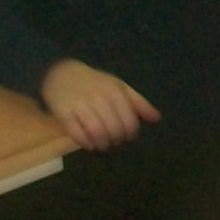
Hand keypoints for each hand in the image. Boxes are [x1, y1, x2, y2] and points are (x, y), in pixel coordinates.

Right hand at [41, 59, 159, 148]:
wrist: (62, 74)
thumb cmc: (95, 83)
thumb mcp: (119, 87)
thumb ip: (138, 103)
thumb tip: (156, 118)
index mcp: (115, 92)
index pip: (129, 121)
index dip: (131, 134)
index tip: (128, 137)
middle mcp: (99, 98)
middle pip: (114, 129)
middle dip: (116, 140)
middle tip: (114, 142)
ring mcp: (80, 105)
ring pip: (96, 132)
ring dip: (102, 144)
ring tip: (103, 145)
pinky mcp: (64, 113)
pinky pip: (76, 133)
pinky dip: (85, 142)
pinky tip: (89, 144)